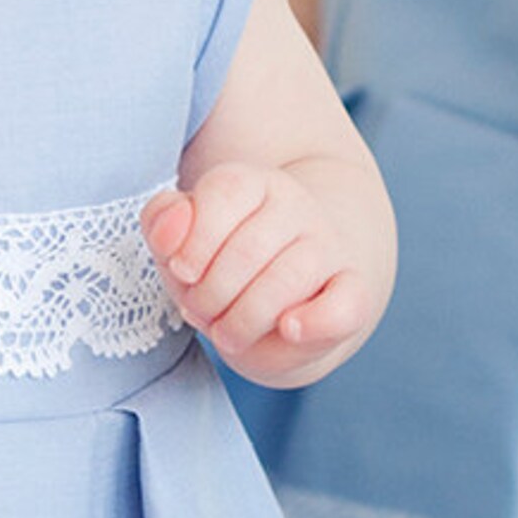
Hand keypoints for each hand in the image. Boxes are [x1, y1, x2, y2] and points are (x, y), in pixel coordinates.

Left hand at [141, 162, 373, 384]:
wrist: (288, 294)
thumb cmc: (223, 265)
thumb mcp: (182, 241)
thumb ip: (162, 222)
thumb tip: (172, 223)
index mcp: (252, 184)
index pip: (226, 192)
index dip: (195, 242)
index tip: (182, 272)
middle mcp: (296, 207)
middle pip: (250, 246)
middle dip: (212, 293)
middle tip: (200, 313)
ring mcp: (329, 247)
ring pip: (290, 277)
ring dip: (246, 318)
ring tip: (226, 334)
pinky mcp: (354, 291)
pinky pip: (344, 305)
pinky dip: (316, 322)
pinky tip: (289, 329)